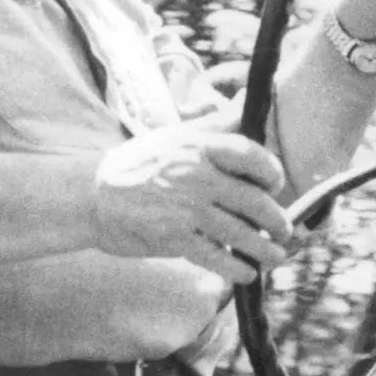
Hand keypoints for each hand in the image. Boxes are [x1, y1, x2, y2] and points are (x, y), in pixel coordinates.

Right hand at [91, 124, 291, 283]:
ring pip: (241, 233)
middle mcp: (196, 174)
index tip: (276, 186)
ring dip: (265, 249)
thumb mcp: (175, 135)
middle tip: (284, 231)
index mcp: (198, 146)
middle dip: (277, 221)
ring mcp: (186, 207)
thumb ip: (215, 125)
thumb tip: (248, 100)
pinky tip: (246, 274)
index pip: (250, 155)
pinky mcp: (174, 237)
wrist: (92, 195)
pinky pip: (217, 257)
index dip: (271, 172)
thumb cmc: (136, 164)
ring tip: (274, 256)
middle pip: (253, 200)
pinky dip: (237, 269)